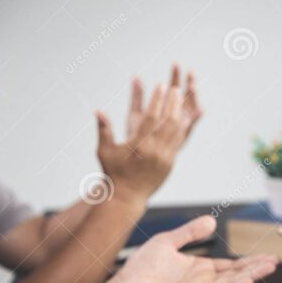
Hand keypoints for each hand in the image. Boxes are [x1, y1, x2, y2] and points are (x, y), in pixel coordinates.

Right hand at [96, 64, 202, 199]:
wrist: (127, 197)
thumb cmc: (113, 173)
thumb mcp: (105, 151)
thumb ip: (104, 130)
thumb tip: (97, 110)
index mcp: (140, 146)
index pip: (152, 118)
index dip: (157, 100)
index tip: (161, 85)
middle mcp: (155, 151)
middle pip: (168, 122)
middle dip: (173, 103)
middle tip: (176, 88)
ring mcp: (165, 158)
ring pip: (176, 132)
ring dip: (179, 114)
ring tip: (181, 100)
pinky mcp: (170, 163)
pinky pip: (179, 142)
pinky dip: (182, 129)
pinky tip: (184, 118)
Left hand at [110, 215, 278, 282]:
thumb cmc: (142, 266)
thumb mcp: (170, 241)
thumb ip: (191, 232)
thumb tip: (212, 221)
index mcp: (201, 270)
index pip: (232, 266)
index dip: (250, 262)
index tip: (268, 256)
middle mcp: (204, 282)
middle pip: (236, 275)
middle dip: (256, 269)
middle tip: (275, 261)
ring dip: (250, 277)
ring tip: (268, 269)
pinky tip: (247, 281)